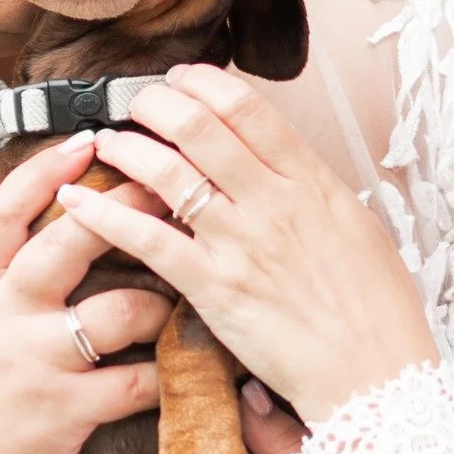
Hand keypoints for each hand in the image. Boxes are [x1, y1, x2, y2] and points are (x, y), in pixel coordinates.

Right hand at [0, 134, 168, 453]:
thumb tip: (34, 238)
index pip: (6, 216)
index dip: (45, 174)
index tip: (85, 140)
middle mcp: (5, 319)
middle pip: (67, 244)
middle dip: (123, 210)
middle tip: (164, 186)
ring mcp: (36, 364)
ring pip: (117, 311)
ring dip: (157, 303)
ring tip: (174, 302)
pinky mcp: (66, 412)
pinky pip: (136, 381)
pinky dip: (166, 374)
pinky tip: (185, 370)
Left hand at [54, 65, 438, 422]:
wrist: (375, 375)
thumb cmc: (376, 310)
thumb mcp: (359, 229)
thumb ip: (315, 193)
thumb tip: (287, 168)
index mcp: (312, 182)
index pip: (247, 107)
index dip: (202, 83)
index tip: (180, 78)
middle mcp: (272, 202)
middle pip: (198, 126)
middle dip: (154, 103)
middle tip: (134, 103)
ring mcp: (240, 243)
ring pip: (166, 171)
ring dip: (126, 147)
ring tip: (106, 141)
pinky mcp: (213, 288)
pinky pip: (146, 239)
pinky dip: (104, 214)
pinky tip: (77, 201)